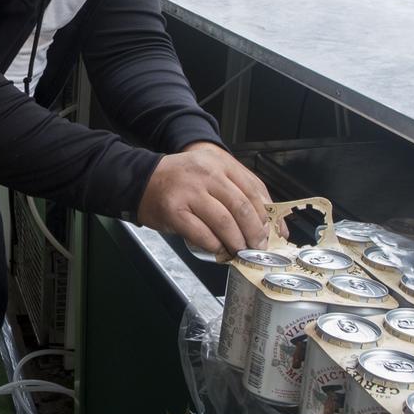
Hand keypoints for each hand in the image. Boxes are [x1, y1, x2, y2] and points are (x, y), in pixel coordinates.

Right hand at [138, 142, 272, 256]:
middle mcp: (206, 174)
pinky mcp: (174, 211)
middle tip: (258, 246)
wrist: (142, 179)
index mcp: (220, 163)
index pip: (252, 190)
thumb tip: (269, 222)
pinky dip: (215, 246)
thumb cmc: (181, 180)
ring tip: (240, 250)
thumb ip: (240, 190)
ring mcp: (189, 192)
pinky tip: (219, 249)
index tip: (270, 232)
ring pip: (224, 222)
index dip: (265, 215)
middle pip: (241, 207)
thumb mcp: (212, 173)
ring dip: (236, 241)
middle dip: (254, 232)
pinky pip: (202, 234)